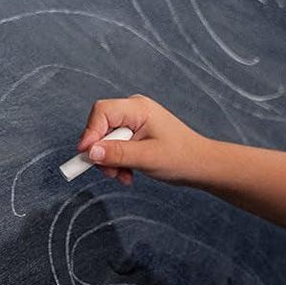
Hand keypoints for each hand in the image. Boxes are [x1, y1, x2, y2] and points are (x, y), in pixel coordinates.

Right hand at [76, 95, 210, 185]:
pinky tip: (128, 174)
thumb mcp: (147, 158)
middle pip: (101, 127)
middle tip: (110, 173)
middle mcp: (134, 110)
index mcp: (139, 108)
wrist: (200, 166)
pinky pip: (115, 146)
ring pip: (106, 140)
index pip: (102, 112)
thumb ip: (118, 154)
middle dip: (102, 153)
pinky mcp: (135, 134)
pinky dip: (118, 162)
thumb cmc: (181, 158)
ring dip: (111, 161)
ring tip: (124, 176)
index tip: (86, 155)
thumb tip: (91, 152)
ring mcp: (134, 122)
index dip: (90, 132)